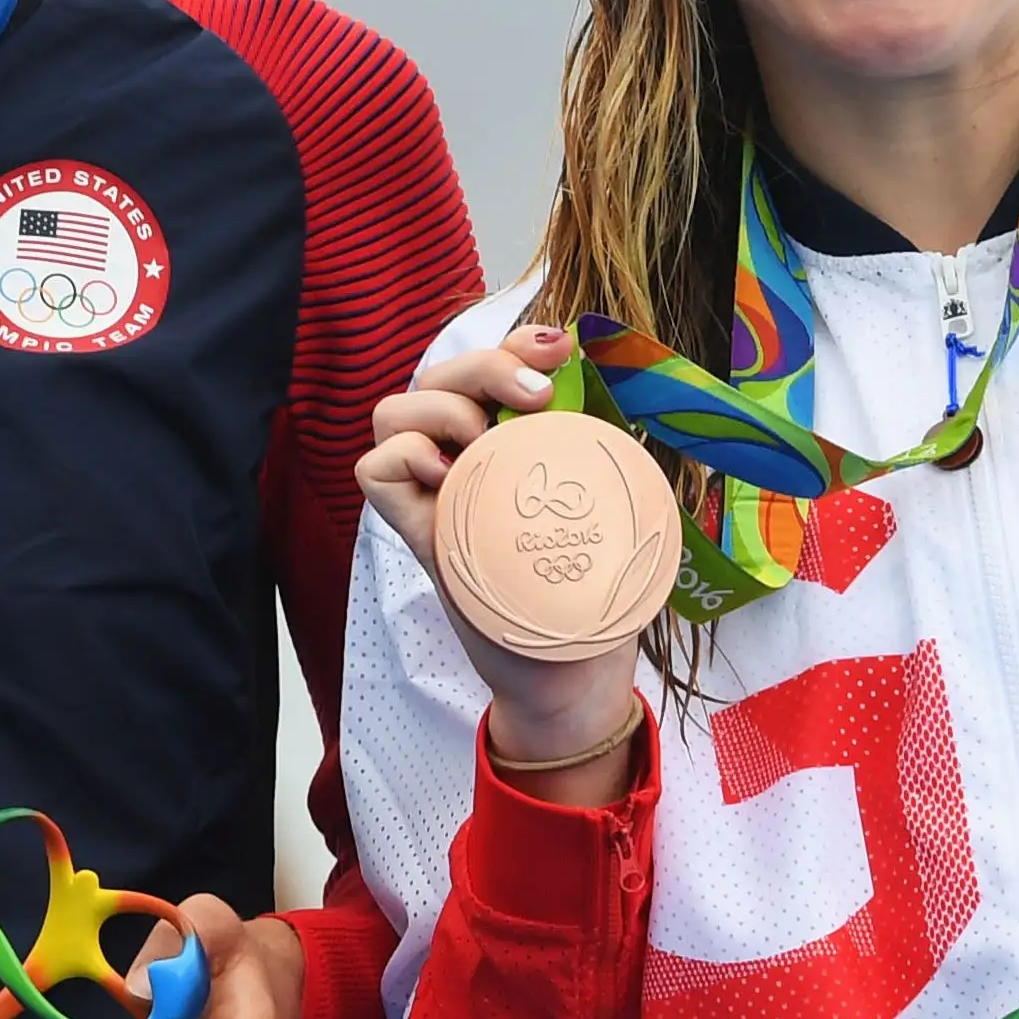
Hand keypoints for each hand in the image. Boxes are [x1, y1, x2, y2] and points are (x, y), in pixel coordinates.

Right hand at [355, 322, 644, 798]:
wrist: (570, 675)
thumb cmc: (592, 593)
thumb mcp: (615, 510)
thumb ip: (611, 457)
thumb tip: (645, 391)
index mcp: (514, 443)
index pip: (495, 367)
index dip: (516, 343)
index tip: (560, 348)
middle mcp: (466, 458)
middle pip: (439, 375)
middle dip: (484, 365)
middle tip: (536, 397)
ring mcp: (434, 493)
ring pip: (392, 411)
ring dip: (436, 408)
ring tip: (483, 442)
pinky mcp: (415, 532)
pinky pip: (372, 469)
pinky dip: (401, 456)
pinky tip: (446, 476)